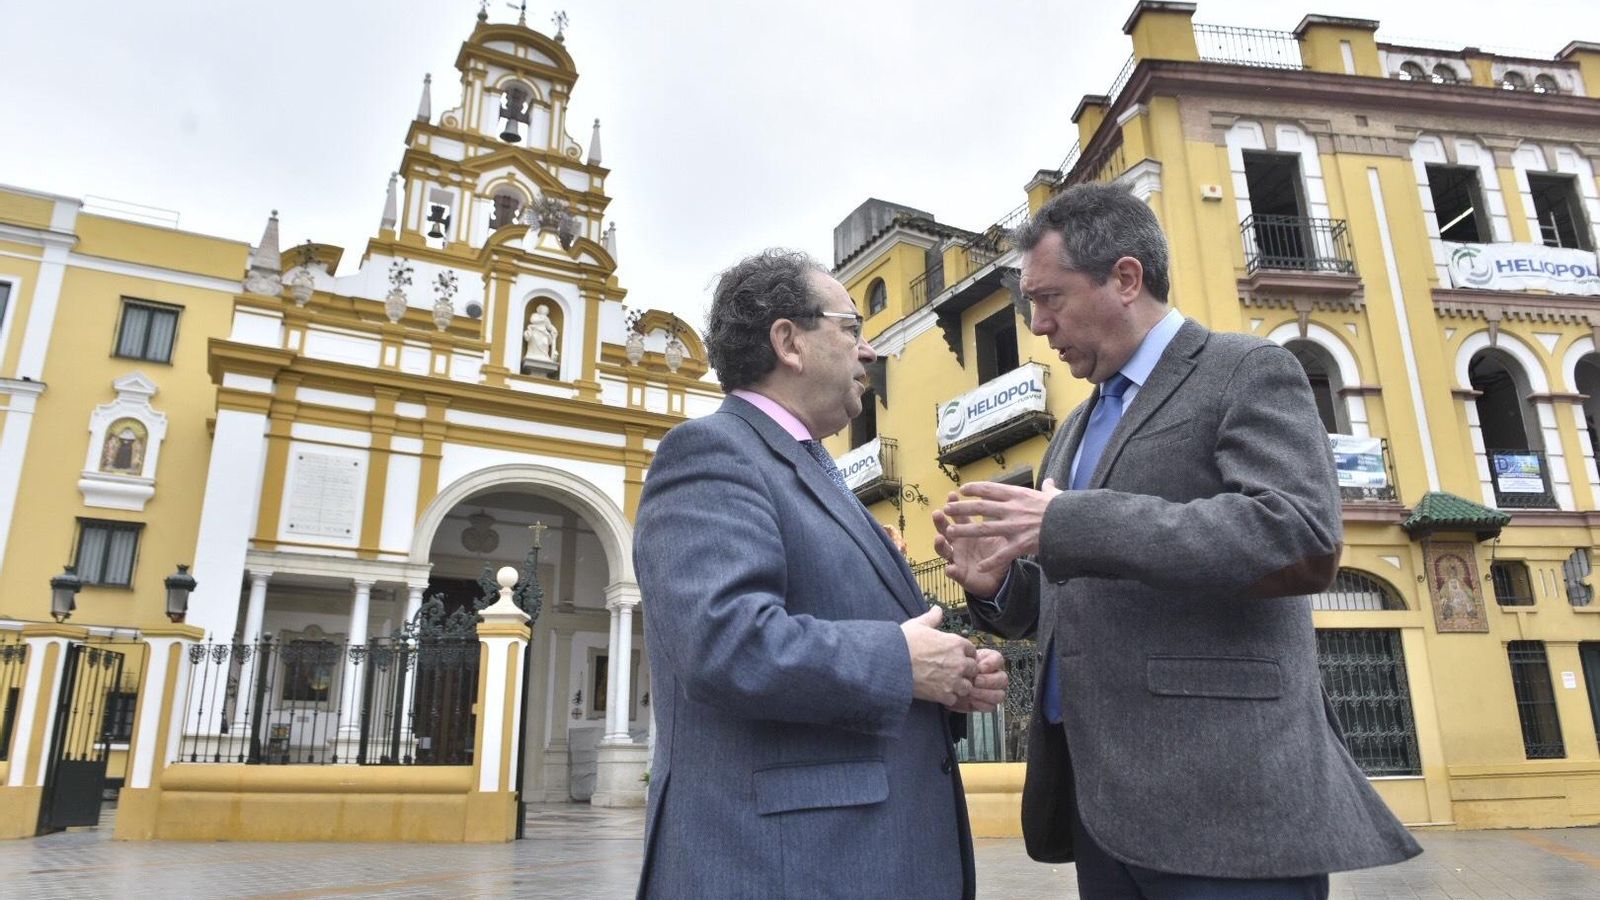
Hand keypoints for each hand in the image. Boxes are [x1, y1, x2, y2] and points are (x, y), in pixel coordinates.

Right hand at [900, 607, 977, 705]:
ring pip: (967, 686)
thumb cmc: (904, 642)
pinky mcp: (944, 694)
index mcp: (956, 643)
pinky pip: (954, 699)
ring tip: (948, 683)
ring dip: (959, 685)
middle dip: (964, 670)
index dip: (964, 653)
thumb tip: (937, 609)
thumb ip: (932, 618)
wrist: (891, 663)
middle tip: (952, 670)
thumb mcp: (919, 624)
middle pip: (972, 669)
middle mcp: (959, 662)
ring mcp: (953, 680)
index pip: (972, 650)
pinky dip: (949, 697)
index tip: (956, 656)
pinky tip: (939, 692)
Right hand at [932, 491, 1009, 597]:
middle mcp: (957, 543)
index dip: (955, 506)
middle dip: (940, 522)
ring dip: (940, 544)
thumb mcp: (999, 536)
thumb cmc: (996, 552)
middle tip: (937, 513)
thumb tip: (1002, 503)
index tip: (952, 495)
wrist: (998, 576)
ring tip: (939, 538)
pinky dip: (951, 571)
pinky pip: (953, 573)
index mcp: (967, 531)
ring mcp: (956, 558)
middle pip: (945, 530)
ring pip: (943, 550)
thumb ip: (997, 522)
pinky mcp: (959, 575)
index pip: (959, 516)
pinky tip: (950, 568)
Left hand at [938, 479, 1062, 580]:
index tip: (962, 489)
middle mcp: (1013, 509)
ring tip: (950, 531)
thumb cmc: (1065, 509)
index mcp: (1019, 495)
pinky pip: (1002, 554)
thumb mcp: (1055, 496)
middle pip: (981, 508)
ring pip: (984, 529)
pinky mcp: (1021, 544)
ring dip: (966, 530)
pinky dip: (990, 562)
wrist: (1073, 524)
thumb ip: (1049, 489)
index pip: (991, 489)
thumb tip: (1050, 482)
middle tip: (947, 509)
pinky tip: (979, 567)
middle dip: (962, 508)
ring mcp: (1015, 527)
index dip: (975, 489)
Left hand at [948, 648, 1006, 713]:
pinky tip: (971, 700)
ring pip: (999, 694)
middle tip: (975, 681)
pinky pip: (991, 707)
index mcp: (988, 662)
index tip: (979, 668)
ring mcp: (993, 691)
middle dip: (988, 681)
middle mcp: (994, 676)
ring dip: (985, 694)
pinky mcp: (987, 704)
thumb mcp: (958, 661)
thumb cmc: (953, 671)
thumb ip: (967, 661)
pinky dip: (981, 704)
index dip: (990, 664)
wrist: (945, 686)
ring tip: (971, 691)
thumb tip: (975, 666)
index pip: (998, 660)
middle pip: (1002, 679)